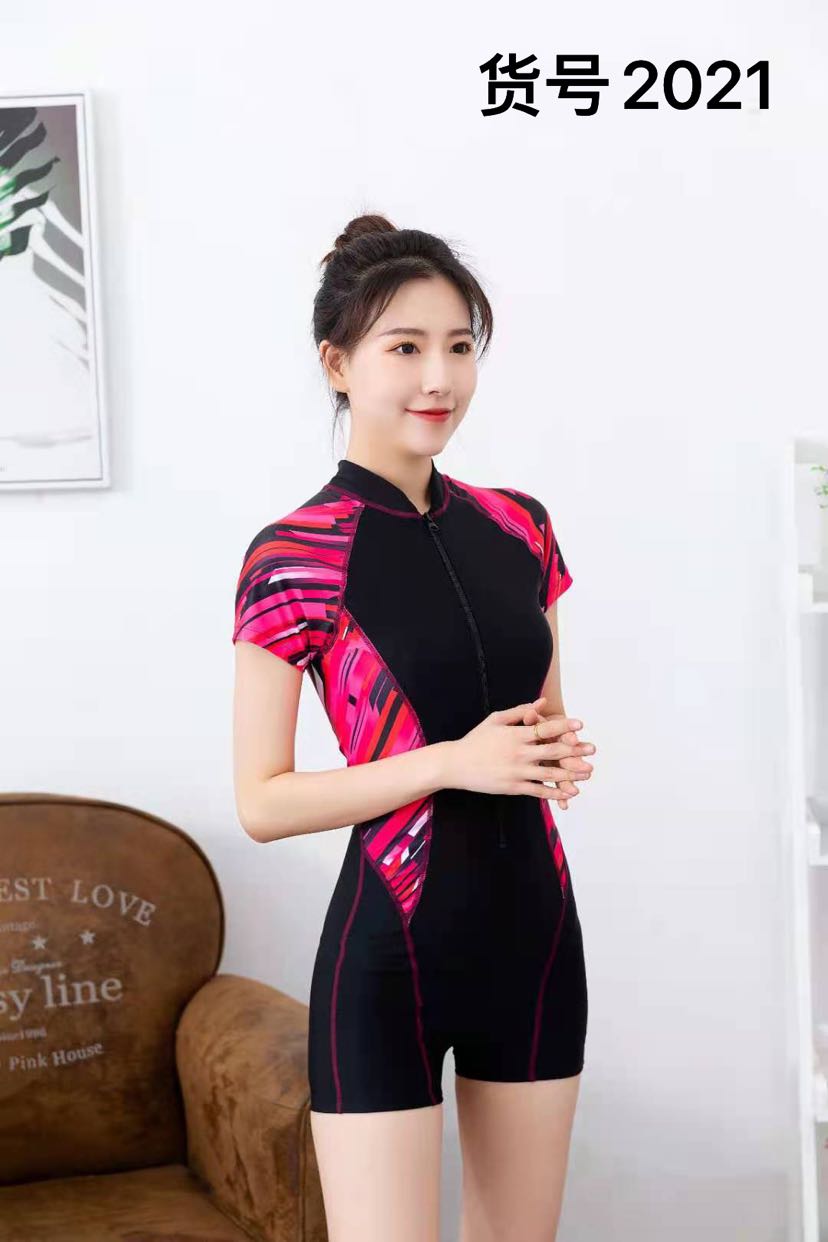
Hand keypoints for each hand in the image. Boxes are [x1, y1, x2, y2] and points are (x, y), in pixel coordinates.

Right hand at [444, 699, 592, 801]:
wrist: (456, 764)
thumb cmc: (476, 740)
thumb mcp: (495, 720)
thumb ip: (520, 711)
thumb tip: (541, 703)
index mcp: (515, 735)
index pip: (545, 729)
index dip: (564, 726)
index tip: (580, 725)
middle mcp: (519, 753)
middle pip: (553, 751)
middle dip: (575, 750)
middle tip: (592, 749)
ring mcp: (517, 772)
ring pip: (550, 773)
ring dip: (571, 774)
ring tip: (588, 772)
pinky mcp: (514, 787)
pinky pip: (539, 791)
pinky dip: (555, 792)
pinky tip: (570, 793)